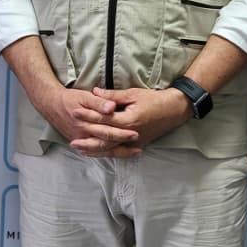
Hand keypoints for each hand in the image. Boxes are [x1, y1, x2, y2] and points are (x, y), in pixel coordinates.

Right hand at [35, 83, 139, 152]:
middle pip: (106, 143)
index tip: (136, 133)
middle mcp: (83, 134)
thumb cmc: (69, 99)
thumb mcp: (84, 96)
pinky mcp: (79, 142)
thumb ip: (99, 102)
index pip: (107, 131)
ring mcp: (80, 140)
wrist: (51, 105)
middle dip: (123, 145)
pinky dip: (106, 153)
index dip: (122, 133)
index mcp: (86, 123)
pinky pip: (94, 151)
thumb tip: (112, 108)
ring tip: (133, 152)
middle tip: (139, 146)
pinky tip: (116, 154)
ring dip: (118, 152)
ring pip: (101, 150)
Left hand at [70, 86, 191, 156]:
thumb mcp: (133, 94)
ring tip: (80, 150)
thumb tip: (95, 92)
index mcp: (128, 120)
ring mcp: (134, 141)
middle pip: (104, 139)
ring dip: (94, 150)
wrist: (174, 109)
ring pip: (110, 149)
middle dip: (87, 140)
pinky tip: (97, 153)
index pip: (103, 119)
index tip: (74, 112)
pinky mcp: (137, 144)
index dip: (88, 116)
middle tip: (71, 141)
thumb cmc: (154, 99)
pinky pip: (119, 151)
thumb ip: (112, 96)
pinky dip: (107, 152)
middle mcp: (130, 134)